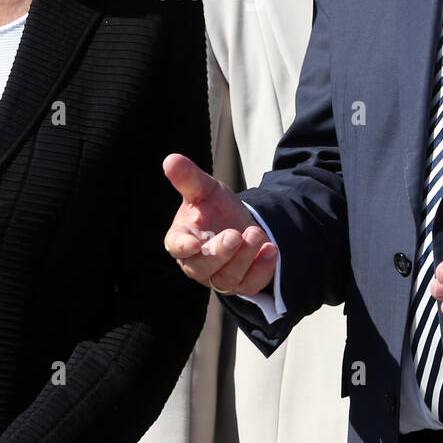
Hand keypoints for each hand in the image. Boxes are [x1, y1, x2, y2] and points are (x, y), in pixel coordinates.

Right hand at [162, 153, 276, 295]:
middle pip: (203, 267)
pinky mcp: (242, 283)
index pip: (177, 246)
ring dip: (244, 257)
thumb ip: (188, 178)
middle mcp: (197, 263)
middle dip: (220, 252)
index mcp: (182, 239)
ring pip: (227, 277)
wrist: (239, 222)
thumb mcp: (204, 189)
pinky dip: (262, 268)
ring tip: (256, 234)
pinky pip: (251, 283)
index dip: (184, 246)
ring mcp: (220, 276)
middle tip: (235, 235)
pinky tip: (271, 249)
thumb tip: (170, 159)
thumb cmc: (213, 207)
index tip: (194, 244)